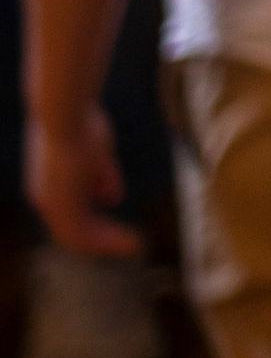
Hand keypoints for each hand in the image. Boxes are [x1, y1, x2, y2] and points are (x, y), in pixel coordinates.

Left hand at [24, 106, 142, 258]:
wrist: (66, 112)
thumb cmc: (82, 122)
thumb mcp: (96, 153)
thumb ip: (102, 178)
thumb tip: (112, 198)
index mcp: (49, 184)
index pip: (72, 213)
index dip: (96, 223)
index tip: (119, 226)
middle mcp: (45, 198)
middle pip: (75, 230)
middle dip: (105, 238)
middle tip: (132, 243)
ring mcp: (51, 203)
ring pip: (80, 238)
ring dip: (109, 244)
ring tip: (136, 245)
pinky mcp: (61, 206)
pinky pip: (86, 236)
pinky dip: (109, 242)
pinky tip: (132, 240)